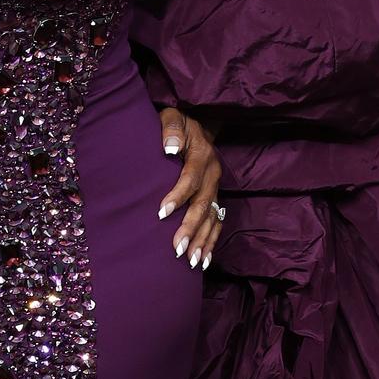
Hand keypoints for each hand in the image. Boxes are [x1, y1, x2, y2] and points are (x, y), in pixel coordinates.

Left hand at [156, 105, 224, 270]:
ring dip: (202, 241)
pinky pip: (216, 223)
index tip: (161, 213)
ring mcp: (216, 188)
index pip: (191, 178)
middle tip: (177, 248)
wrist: (198, 125)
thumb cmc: (177, 123)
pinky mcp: (215, 198)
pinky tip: (203, 260)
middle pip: (203, 204)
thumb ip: (171, 128)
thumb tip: (170, 148)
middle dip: (191, 228)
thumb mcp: (172, 116)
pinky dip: (210, 242)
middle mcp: (213, 174)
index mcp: (202, 155)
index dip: (178, 196)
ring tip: (191, 261)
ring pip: (212, 218)